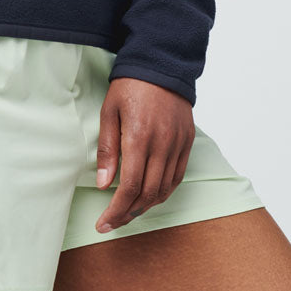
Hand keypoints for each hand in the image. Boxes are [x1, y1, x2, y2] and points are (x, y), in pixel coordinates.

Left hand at [93, 76, 193, 233]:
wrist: (161, 66)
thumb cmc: (129, 86)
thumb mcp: (109, 112)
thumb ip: (108, 149)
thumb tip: (104, 184)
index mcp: (139, 136)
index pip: (130, 185)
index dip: (116, 209)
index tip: (103, 223)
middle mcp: (162, 144)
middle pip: (148, 193)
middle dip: (128, 213)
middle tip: (111, 224)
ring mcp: (178, 145)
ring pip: (164, 189)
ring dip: (145, 207)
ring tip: (127, 214)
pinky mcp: (187, 143)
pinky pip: (177, 177)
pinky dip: (163, 192)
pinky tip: (149, 198)